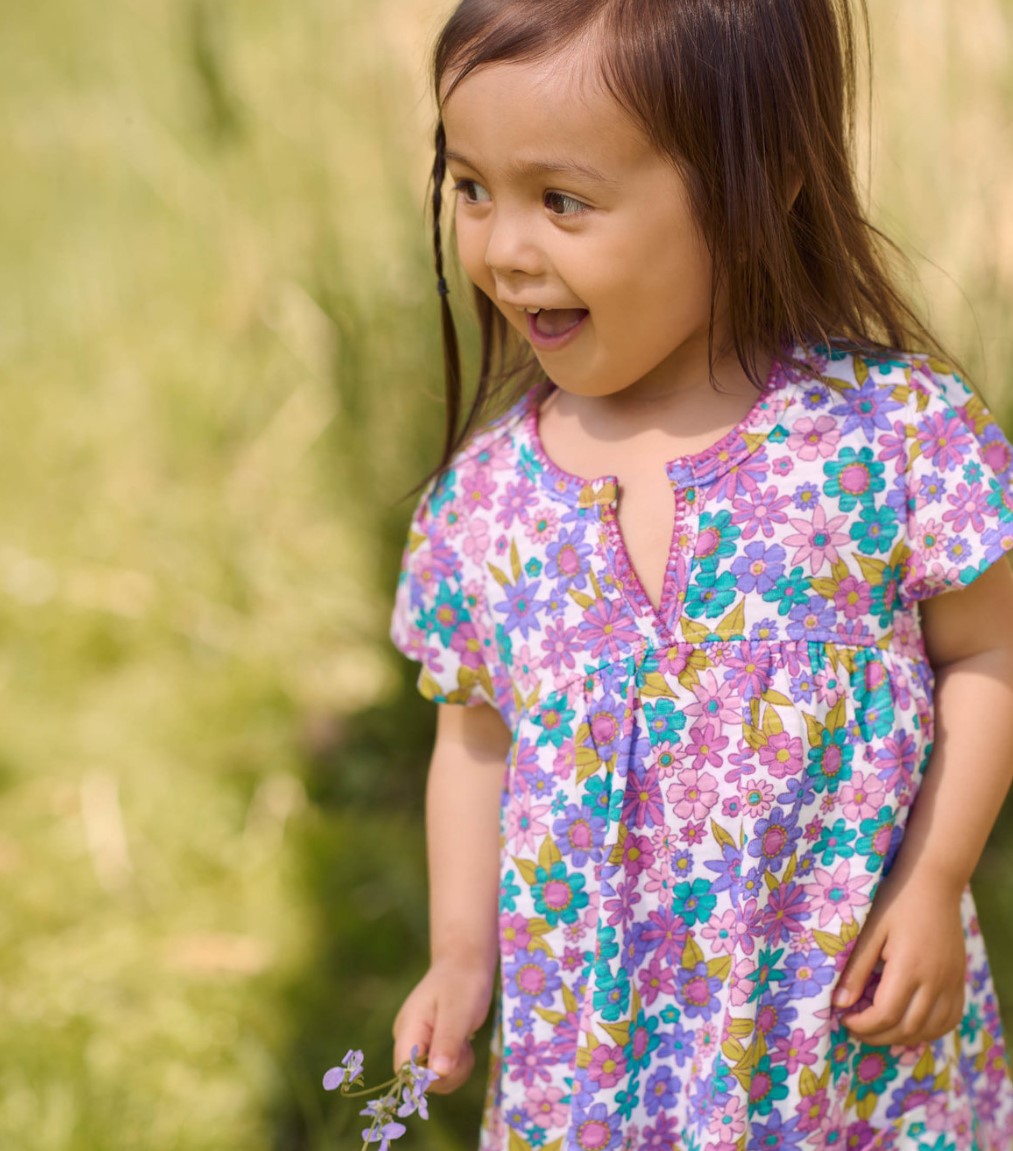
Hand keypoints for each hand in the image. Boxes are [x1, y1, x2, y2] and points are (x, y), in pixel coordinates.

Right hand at [393, 957, 494, 1093]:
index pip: (405, 1072)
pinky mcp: (430, 1047)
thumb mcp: (458, 1012)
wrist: (465, 963)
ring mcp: (418, 1044)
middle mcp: (407, 1040)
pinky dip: (456, 1066)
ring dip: (454, 1071)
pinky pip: (440, 1071)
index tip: (451, 1063)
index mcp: (408, 1029)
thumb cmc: (462, 983)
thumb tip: (438, 1073)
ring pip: (433, 1080)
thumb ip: (447, 1042)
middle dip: (447, 1074)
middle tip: (464, 1049)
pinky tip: (463, 1045)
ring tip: (464, 1044)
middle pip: (419, 1081)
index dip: (428, 1077)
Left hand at [833, 868, 965, 1045]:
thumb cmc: (894, 899)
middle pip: (908, 1027)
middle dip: (878, 1035)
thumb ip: (856, 968)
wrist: (933, 880)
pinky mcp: (959, 978)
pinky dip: (930, 1030)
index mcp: (910, 967)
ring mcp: (951, 981)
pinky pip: (951, 1018)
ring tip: (878, 1029)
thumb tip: (839, 1003)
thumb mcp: (869, 929)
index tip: (843, 1018)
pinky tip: (910, 1024)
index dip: (863, 1024)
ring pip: (931, 1028)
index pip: (886, 1014)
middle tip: (855, 1028)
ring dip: (903, 1037)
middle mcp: (935, 980)